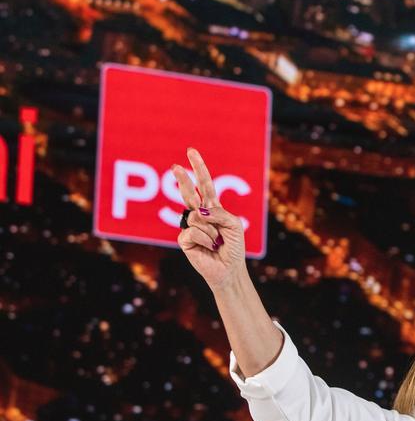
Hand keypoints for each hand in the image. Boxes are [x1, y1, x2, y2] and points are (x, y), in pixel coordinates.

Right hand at [173, 148, 246, 290]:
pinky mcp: (184, 239)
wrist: (229, 269)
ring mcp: (190, 226)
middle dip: (183, 179)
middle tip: (175, 166)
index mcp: (212, 208)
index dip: (199, 168)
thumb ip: (219, 214)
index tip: (191, 151)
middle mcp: (199, 214)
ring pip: (197, 217)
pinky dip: (205, 240)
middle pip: (189, 192)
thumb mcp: (234, 225)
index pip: (205, 184)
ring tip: (216, 242)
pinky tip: (208, 247)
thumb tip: (199, 212)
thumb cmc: (233, 247)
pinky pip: (193, 232)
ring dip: (212, 231)